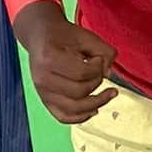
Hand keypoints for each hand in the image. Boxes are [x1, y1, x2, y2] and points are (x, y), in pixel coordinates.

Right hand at [20, 7, 118, 123]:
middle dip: (97, 82)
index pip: (81, 73)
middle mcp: (42, 78)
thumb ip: (104, 52)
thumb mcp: (86, 36)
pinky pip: (63, 117)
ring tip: (110, 94)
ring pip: (73, 108)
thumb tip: (108, 75)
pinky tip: (95, 109)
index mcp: (49, 58)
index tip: (99, 59)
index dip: (98, 67)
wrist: (40, 36)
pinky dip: (81, 117)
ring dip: (97, 102)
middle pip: (79, 92)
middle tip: (100, 71)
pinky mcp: (45, 100)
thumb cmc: (63, 35)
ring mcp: (42, 92)